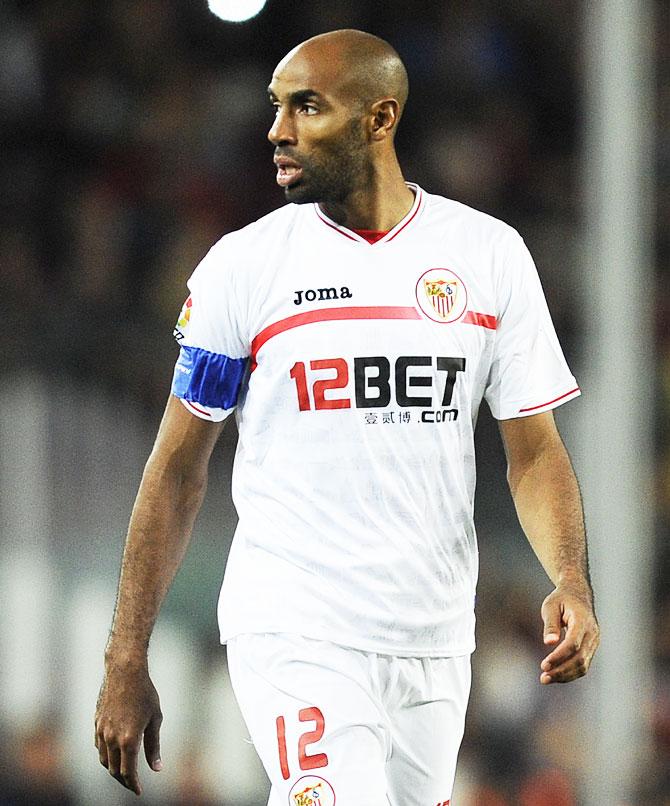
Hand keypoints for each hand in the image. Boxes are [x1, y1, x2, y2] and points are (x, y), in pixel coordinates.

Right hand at [95, 661, 162, 794]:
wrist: (124, 671)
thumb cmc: (145, 693)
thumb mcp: (155, 719)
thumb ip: (153, 746)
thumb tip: (156, 768)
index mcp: (128, 740)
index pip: (128, 772)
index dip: (133, 784)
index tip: (139, 791)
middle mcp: (111, 739)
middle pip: (114, 770)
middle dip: (124, 780)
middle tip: (133, 784)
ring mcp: (101, 731)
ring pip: (103, 760)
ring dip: (113, 769)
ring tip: (123, 771)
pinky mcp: (96, 722)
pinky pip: (98, 746)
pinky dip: (105, 755)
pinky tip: (113, 754)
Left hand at [539, 585, 599, 683]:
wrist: (578, 594)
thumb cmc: (561, 599)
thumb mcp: (550, 606)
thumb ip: (550, 624)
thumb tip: (548, 643)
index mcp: (583, 620)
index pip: (573, 644)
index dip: (559, 657)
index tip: (543, 665)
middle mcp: (592, 633)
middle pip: (580, 659)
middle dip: (561, 671)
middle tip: (543, 678)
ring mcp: (594, 642)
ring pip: (583, 666)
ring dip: (565, 675)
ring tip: (545, 679)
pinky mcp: (591, 648)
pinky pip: (582, 665)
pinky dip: (569, 673)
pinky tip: (555, 675)